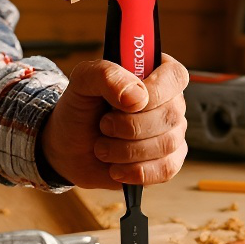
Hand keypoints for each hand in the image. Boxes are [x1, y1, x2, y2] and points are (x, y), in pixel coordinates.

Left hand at [39, 55, 187, 188]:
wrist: (69, 147)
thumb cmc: (80, 108)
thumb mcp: (82, 82)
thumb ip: (106, 75)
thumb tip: (138, 97)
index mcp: (155, 72)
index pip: (175, 76)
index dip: (154, 91)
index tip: (125, 103)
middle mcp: (171, 101)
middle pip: (170, 115)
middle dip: (128, 126)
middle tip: (103, 126)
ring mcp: (173, 132)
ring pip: (167, 144)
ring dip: (125, 150)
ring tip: (103, 148)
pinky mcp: (168, 161)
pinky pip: (166, 169)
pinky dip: (135, 171)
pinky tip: (116, 168)